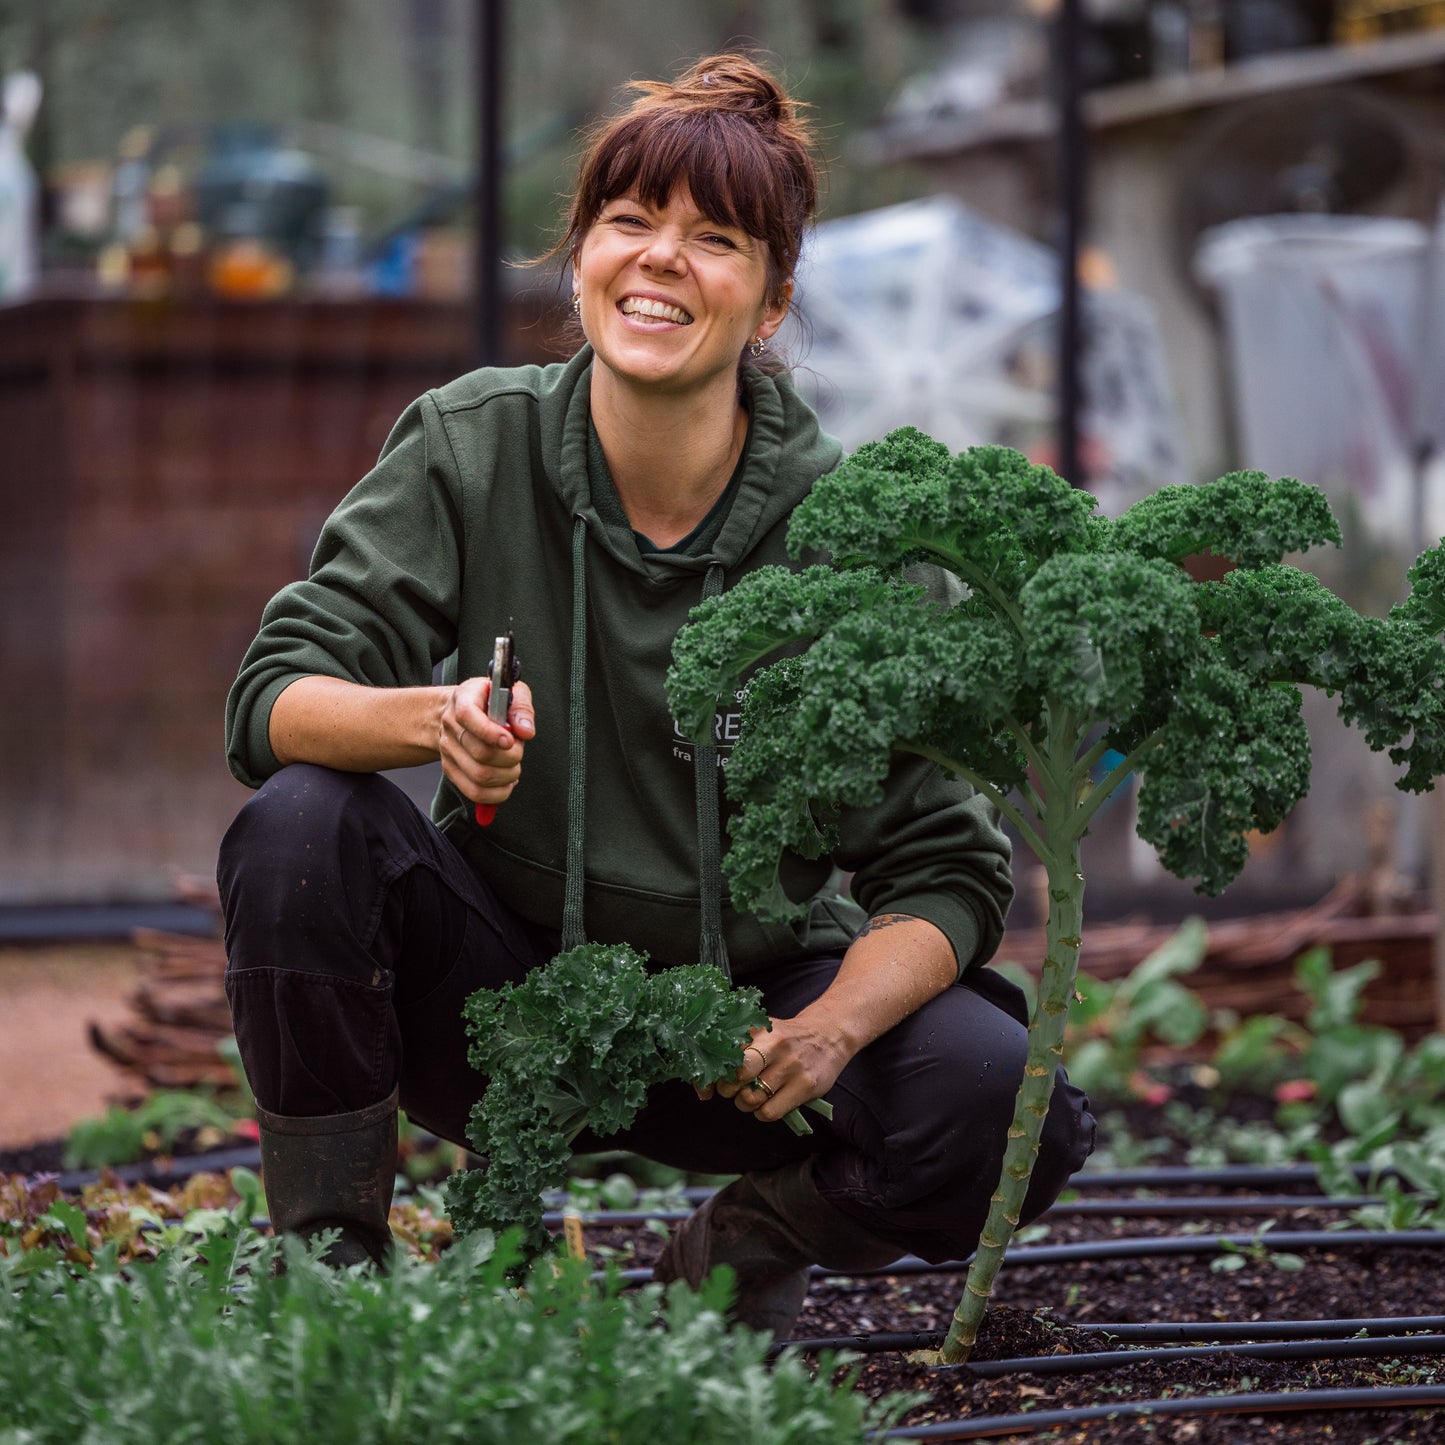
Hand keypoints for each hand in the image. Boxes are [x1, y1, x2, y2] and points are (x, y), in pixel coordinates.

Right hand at [439, 676, 535, 811]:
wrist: (459, 710)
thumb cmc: (489, 701)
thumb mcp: (510, 691)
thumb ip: (521, 707)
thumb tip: (525, 731)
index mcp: (463, 700)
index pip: (468, 716)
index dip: (491, 733)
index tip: (510, 740)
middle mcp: (451, 726)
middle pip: (480, 753)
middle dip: (511, 757)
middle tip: (518, 751)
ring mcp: (448, 750)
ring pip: (479, 776)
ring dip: (507, 776)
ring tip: (514, 766)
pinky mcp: (450, 770)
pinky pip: (474, 792)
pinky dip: (498, 793)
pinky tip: (506, 781)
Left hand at [702, 1012, 851, 1125]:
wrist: (829, 1035)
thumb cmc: (787, 1037)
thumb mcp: (763, 1031)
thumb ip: (736, 1048)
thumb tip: (704, 1079)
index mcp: (759, 1031)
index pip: (725, 1056)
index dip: (711, 1075)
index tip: (707, 1085)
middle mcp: (774, 1046)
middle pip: (736, 1078)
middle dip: (728, 1089)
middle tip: (734, 1088)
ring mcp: (791, 1067)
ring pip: (750, 1099)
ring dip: (745, 1103)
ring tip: (753, 1095)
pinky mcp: (805, 1086)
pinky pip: (769, 1112)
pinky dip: (762, 1112)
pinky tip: (768, 1102)